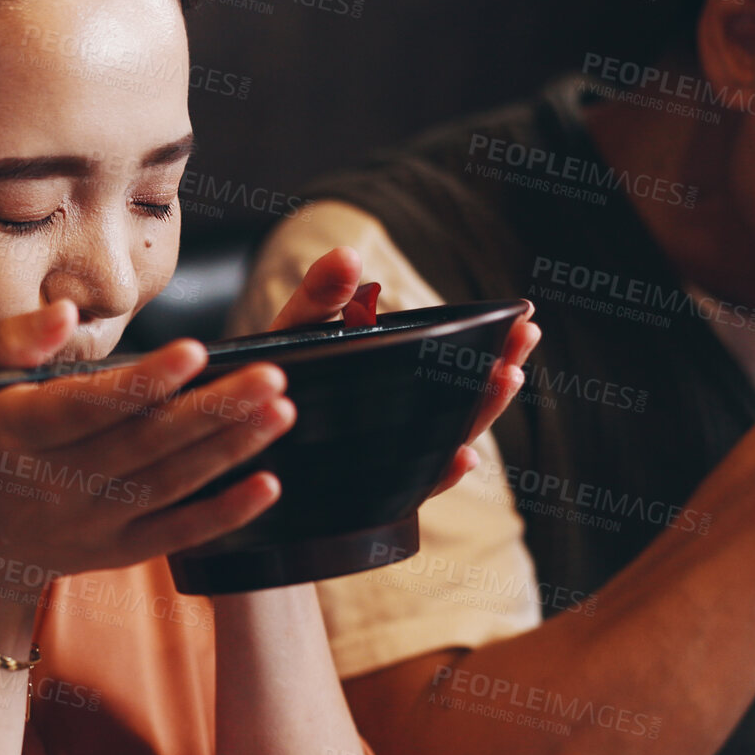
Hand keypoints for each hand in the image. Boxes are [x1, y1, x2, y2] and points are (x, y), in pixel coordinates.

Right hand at [0, 299, 295, 640]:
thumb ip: (9, 342)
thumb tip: (66, 313)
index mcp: (12, 434)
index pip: (83, 409)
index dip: (140, 384)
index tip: (195, 350)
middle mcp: (52, 486)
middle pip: (143, 446)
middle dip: (212, 411)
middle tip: (271, 376)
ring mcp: (89, 526)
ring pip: (170, 486)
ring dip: (231, 450)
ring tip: (281, 410)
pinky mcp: (116, 553)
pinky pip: (177, 536)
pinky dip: (224, 515)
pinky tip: (269, 485)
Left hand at [264, 246, 540, 498]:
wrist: (228, 450)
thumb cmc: (266, 386)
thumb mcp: (294, 335)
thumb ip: (320, 298)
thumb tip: (349, 257)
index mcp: (398, 382)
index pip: (457, 362)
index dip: (494, 343)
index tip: (525, 317)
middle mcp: (402, 423)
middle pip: (463, 401)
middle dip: (498, 372)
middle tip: (525, 341)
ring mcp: (387, 460)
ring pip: (447, 440)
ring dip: (479, 413)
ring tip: (504, 378)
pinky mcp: (363, 498)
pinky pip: (409, 489)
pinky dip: (438, 474)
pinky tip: (460, 457)